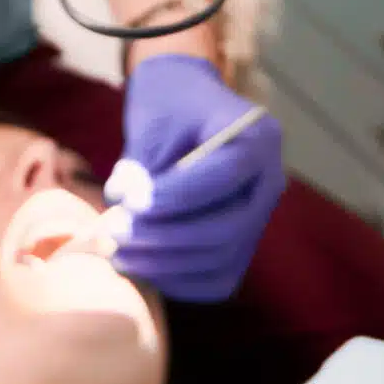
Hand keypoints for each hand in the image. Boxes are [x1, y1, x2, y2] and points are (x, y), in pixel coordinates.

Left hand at [108, 55, 285, 302]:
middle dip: (166, 237)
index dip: (176, 196)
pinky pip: (218, 277)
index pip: (225, 177)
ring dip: (166, 265)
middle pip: (228, 229)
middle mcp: (269, 182)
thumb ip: (141, 161)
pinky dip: (179, 281)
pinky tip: (140, 268)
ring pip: (223, 258)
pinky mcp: (242, 242)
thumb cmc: (170, 102)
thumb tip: (122, 204)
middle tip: (115, 232)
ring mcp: (259, 216)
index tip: (127, 201)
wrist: (187, 103)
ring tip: (117, 254)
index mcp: (258, 138)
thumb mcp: (155, 118)